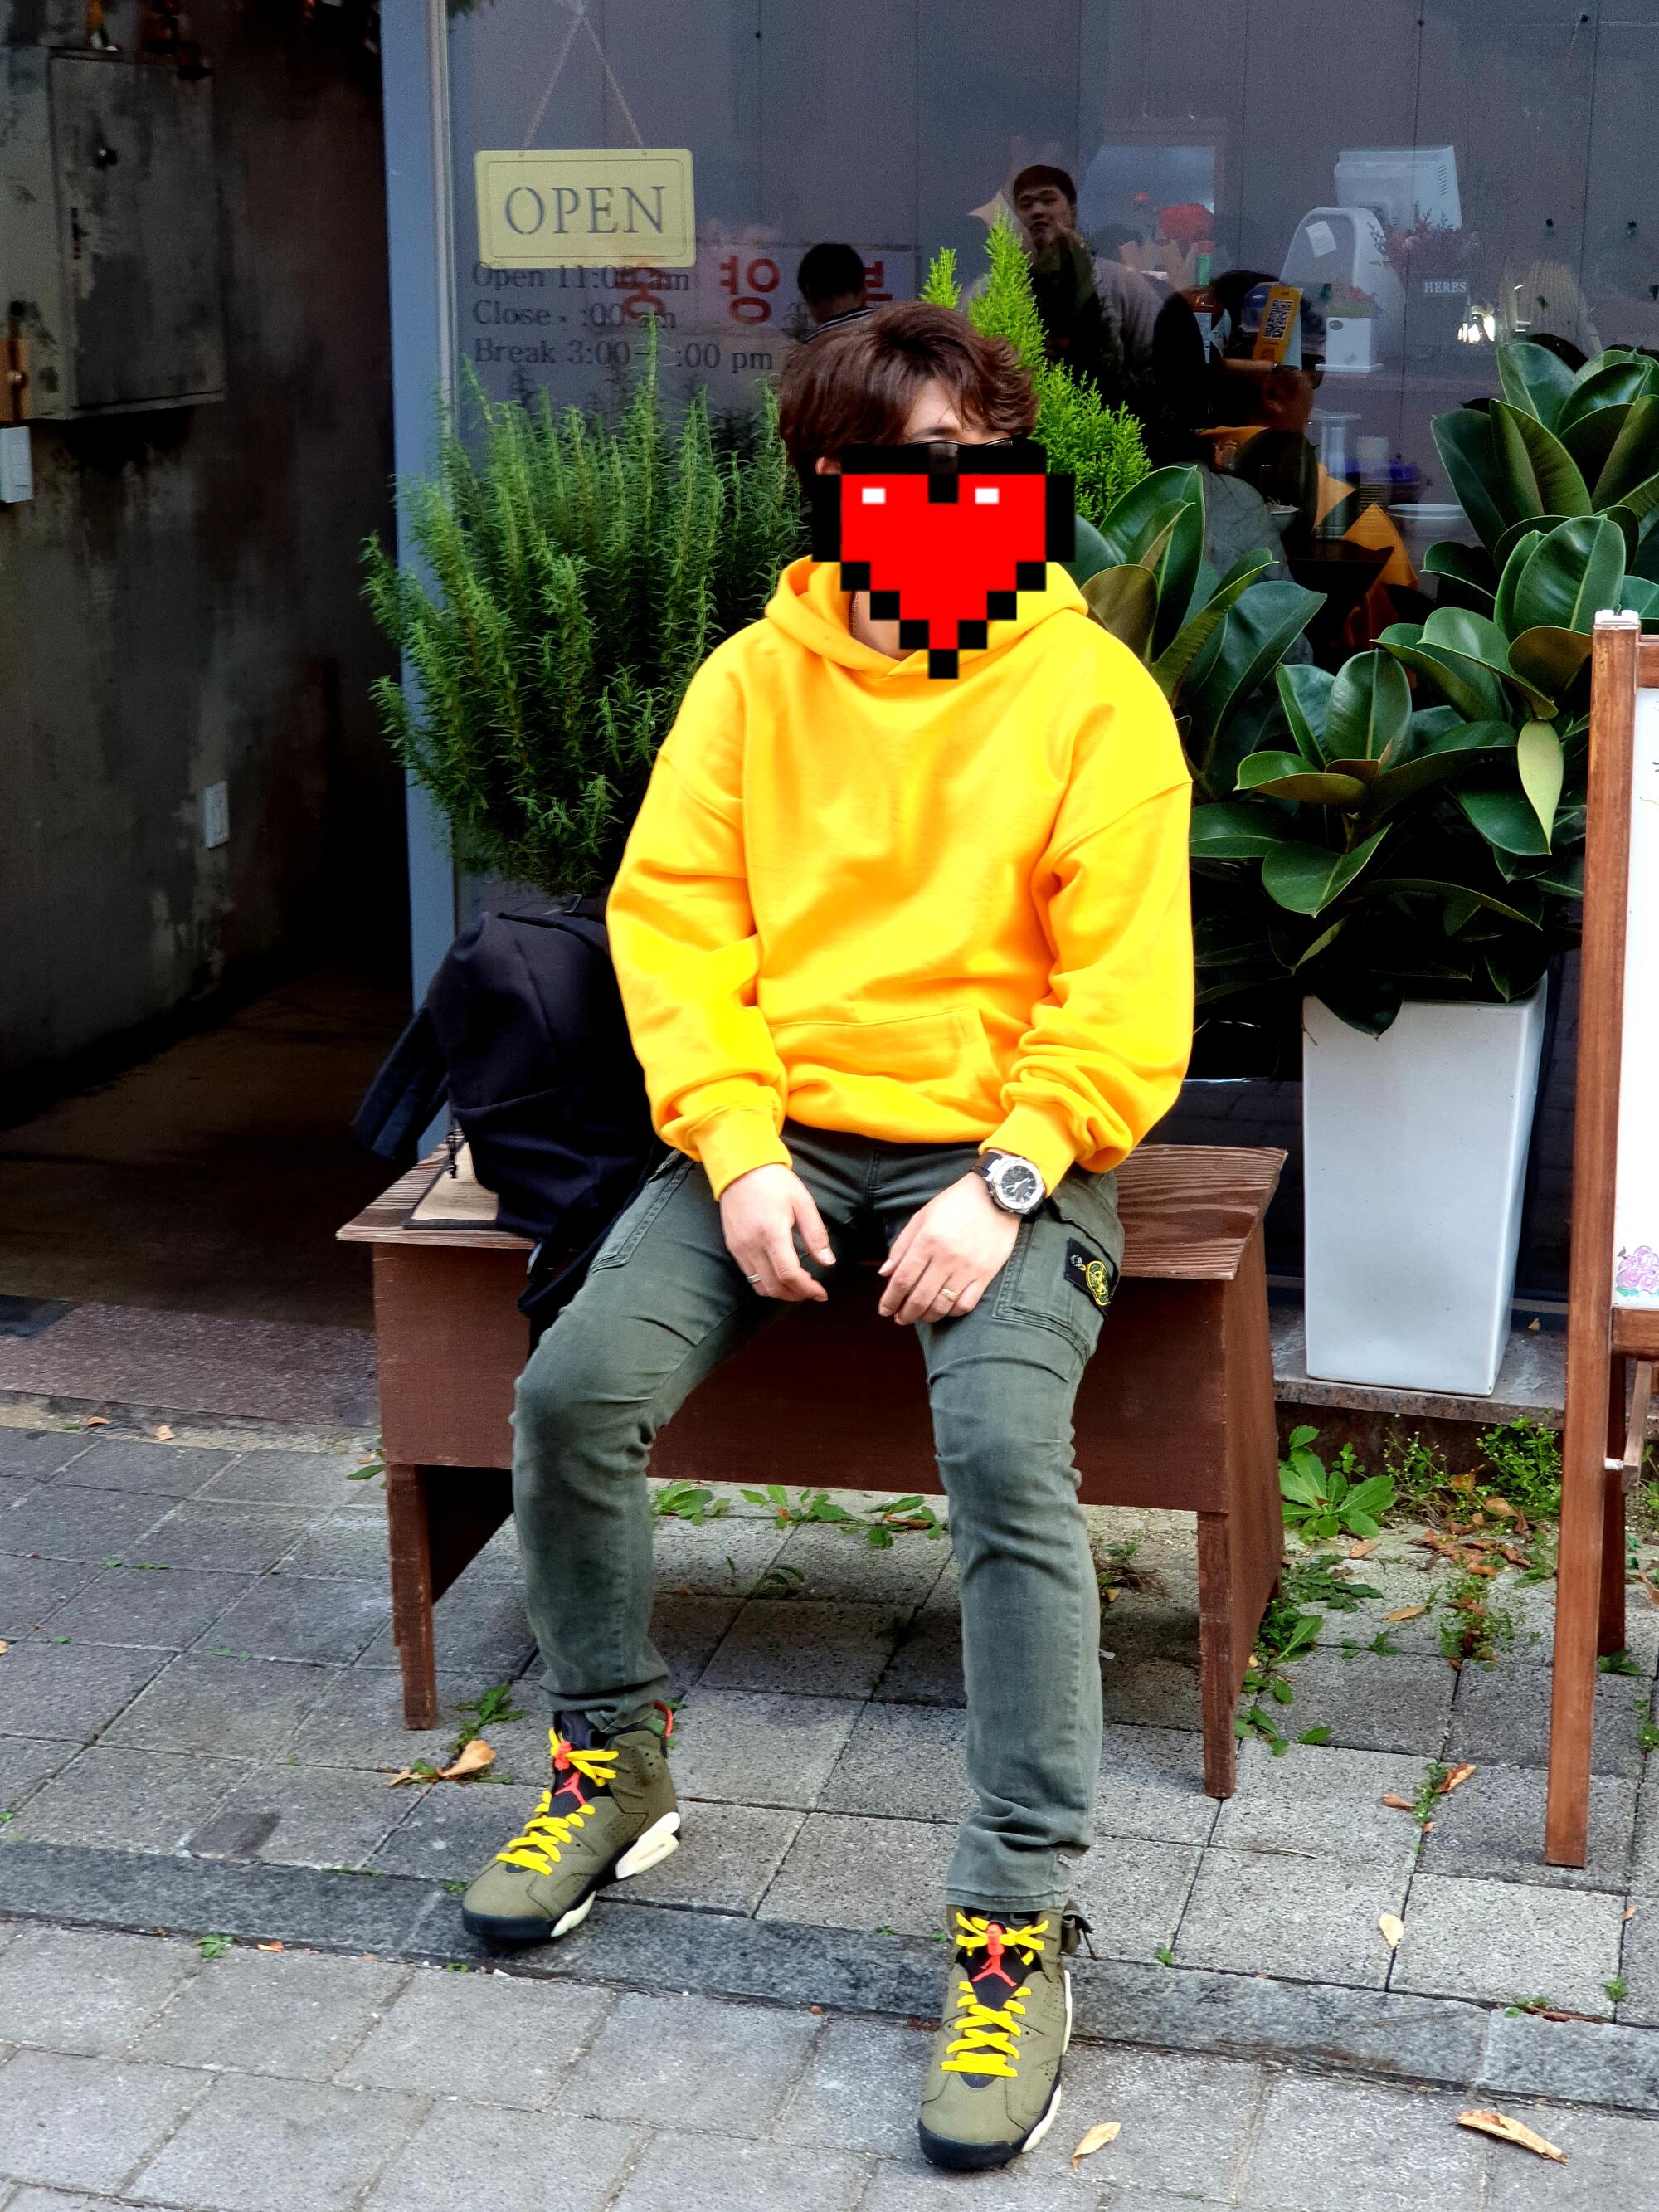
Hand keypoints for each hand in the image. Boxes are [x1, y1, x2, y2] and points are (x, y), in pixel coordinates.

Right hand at [720, 1165, 835, 1302]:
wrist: (740, 1168)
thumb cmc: (774, 1181)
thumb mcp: (802, 1202)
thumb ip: (815, 1234)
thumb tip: (828, 1262)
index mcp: (772, 1233)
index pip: (789, 1275)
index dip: (807, 1289)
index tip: (821, 1292)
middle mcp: (752, 1246)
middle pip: (775, 1286)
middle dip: (797, 1295)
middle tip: (813, 1291)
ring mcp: (739, 1249)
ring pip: (760, 1286)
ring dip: (781, 1293)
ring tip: (798, 1287)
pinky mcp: (733, 1248)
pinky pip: (749, 1276)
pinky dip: (767, 1283)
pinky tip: (780, 1276)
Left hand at [878, 1172, 1021, 1325]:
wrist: (996, 1196)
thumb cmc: (955, 1203)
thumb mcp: (922, 1216)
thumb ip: (901, 1245)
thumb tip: (885, 1272)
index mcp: (927, 1240)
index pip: (902, 1279)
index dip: (890, 1299)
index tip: (885, 1310)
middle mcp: (946, 1257)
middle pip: (920, 1297)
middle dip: (906, 1313)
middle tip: (900, 1319)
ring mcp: (968, 1268)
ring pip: (942, 1305)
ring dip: (927, 1316)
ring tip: (920, 1317)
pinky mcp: (986, 1274)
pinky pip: (966, 1304)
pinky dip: (952, 1312)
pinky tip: (945, 1310)